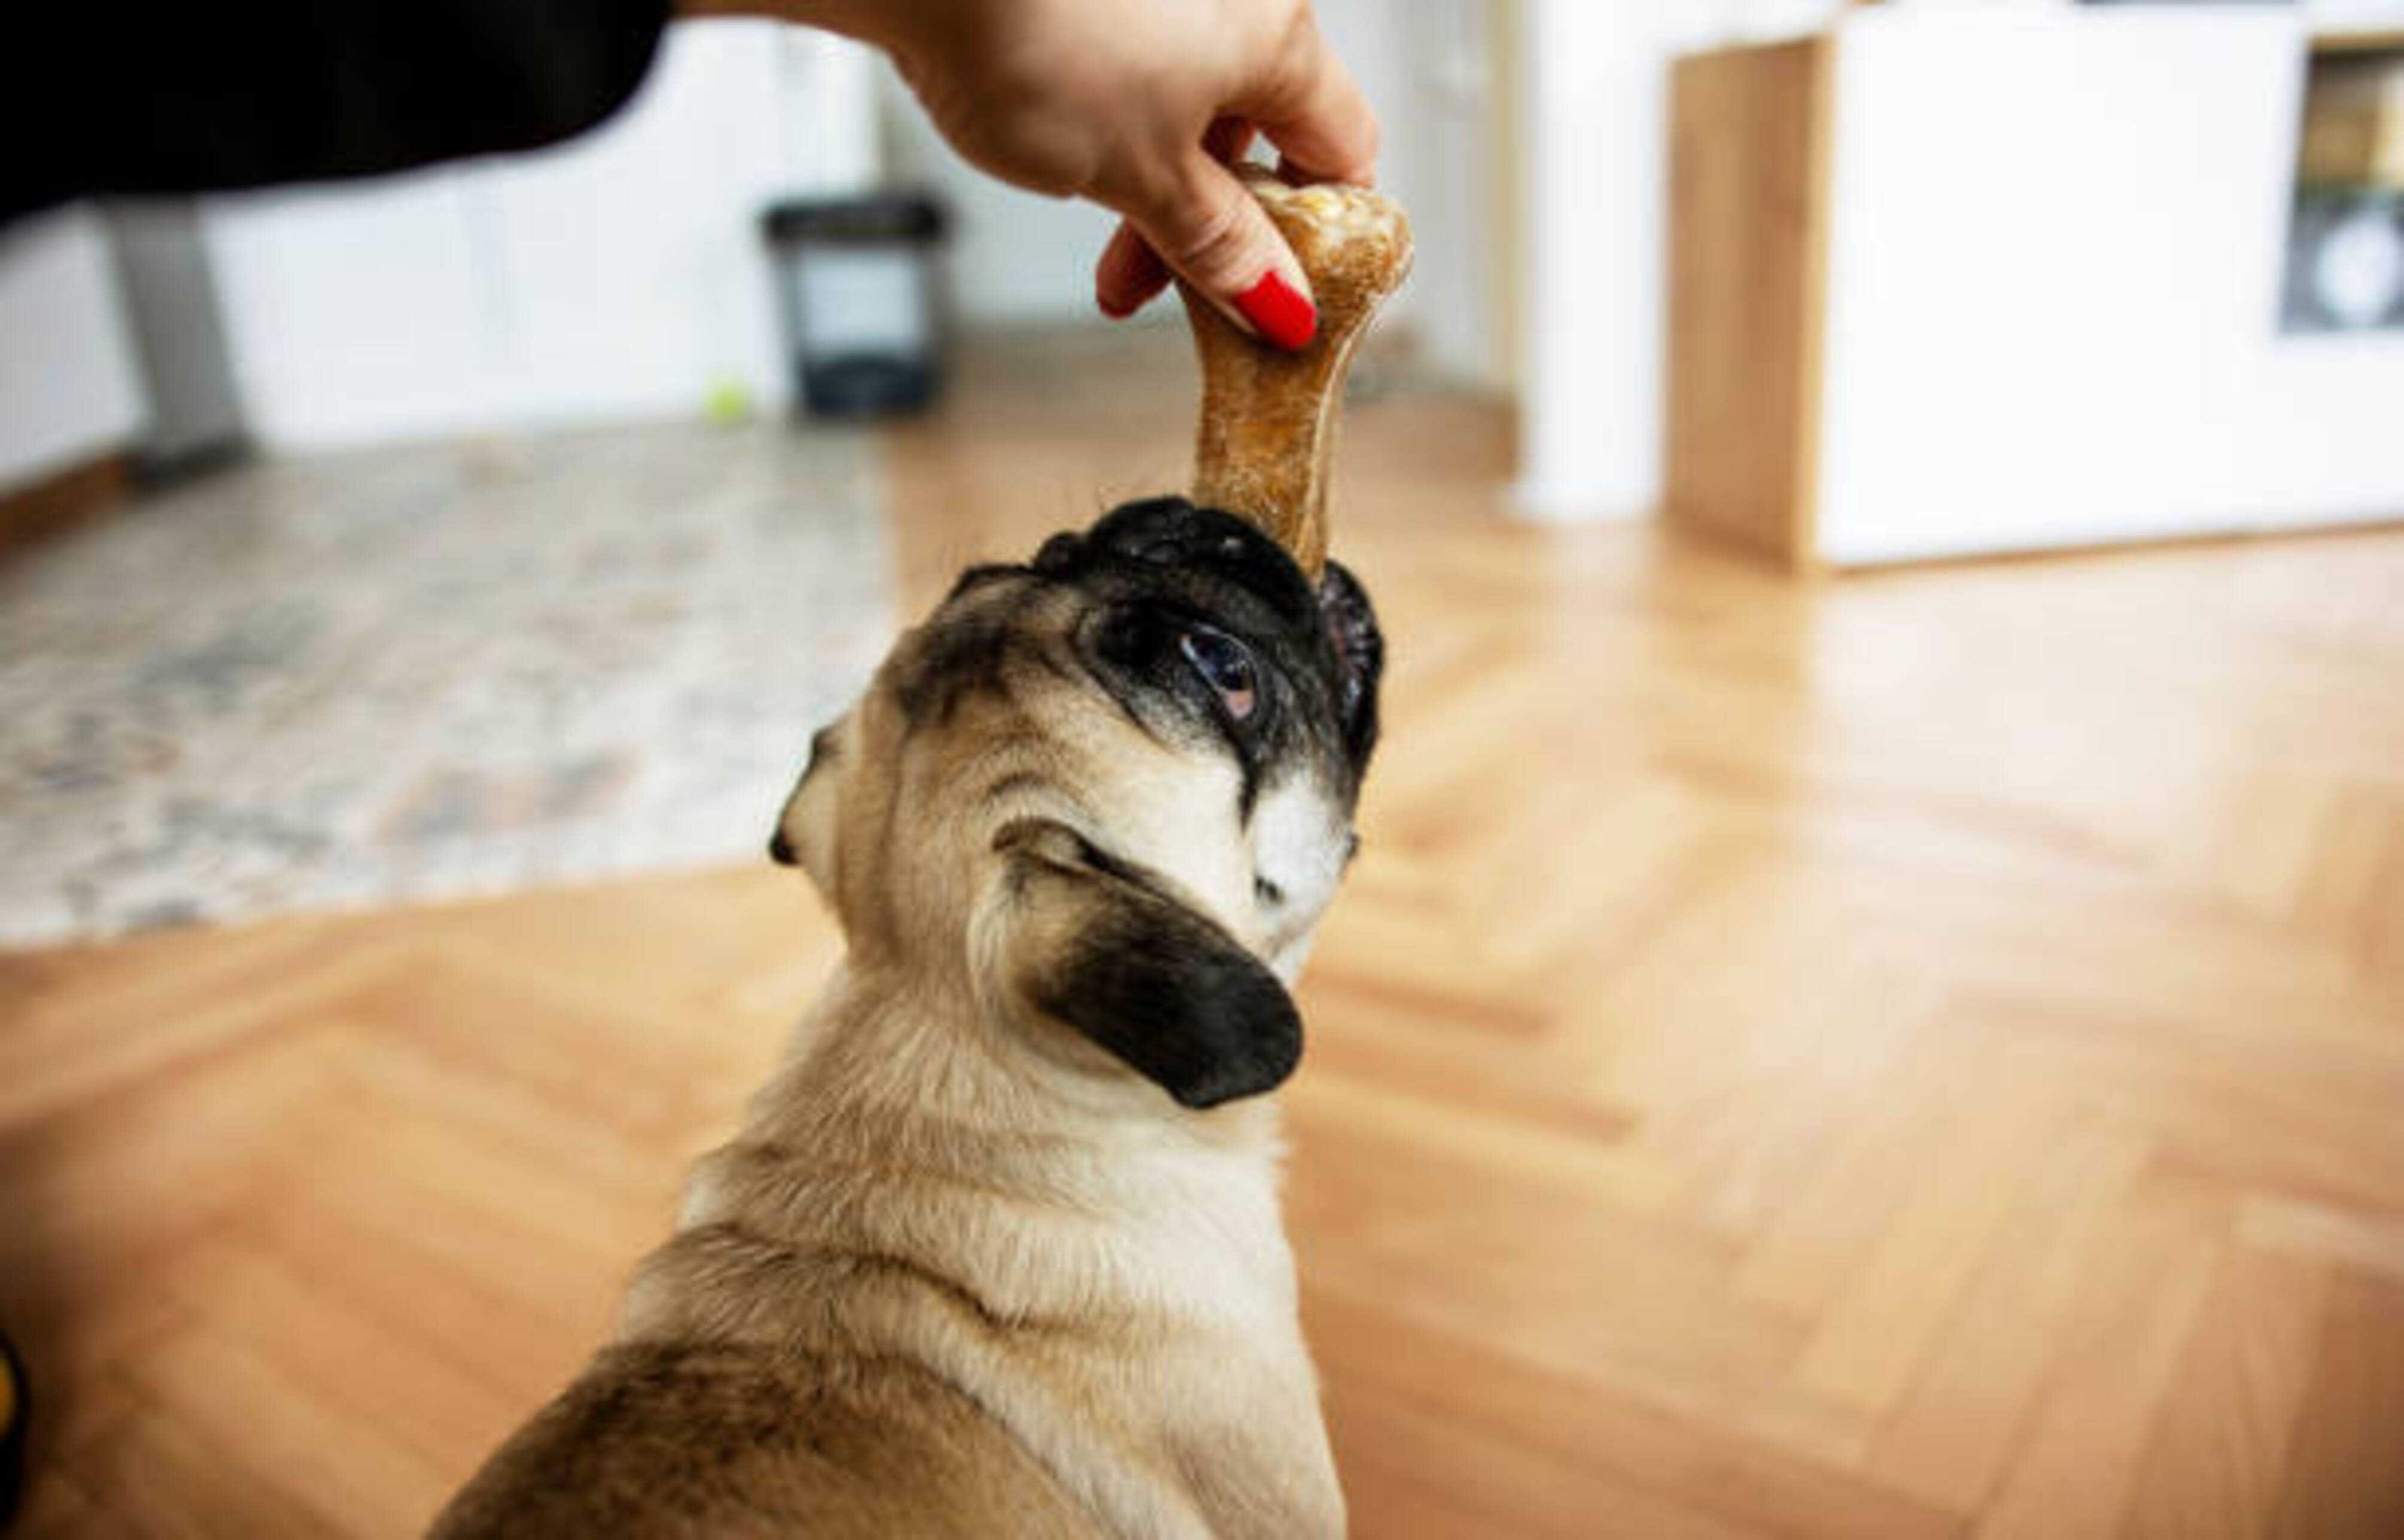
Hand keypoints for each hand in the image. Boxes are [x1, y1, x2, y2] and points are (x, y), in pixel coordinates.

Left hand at [698, 0, 1377, 348]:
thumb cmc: (1032, 38)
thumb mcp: (1142, 178)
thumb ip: (1217, 244)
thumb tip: (1278, 301)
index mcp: (1279, 38)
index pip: (1343, 151)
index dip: (1315, 236)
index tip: (1272, 294)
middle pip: (1260, 134)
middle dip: (1210, 226)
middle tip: (1153, 288)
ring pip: (1192, 105)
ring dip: (1155, 187)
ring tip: (1100, 245)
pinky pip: (1139, 69)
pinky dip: (1118, 130)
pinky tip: (1068, 162)